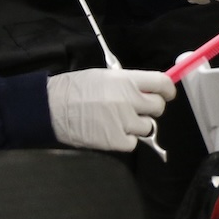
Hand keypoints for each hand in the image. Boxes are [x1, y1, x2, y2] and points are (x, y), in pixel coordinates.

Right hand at [46, 68, 174, 151]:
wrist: (50, 108)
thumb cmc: (73, 89)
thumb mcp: (102, 76)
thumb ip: (127, 82)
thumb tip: (146, 89)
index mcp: (125, 80)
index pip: (162, 83)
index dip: (168, 90)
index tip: (166, 94)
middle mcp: (128, 100)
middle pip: (158, 107)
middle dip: (149, 108)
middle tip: (134, 108)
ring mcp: (123, 122)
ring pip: (147, 126)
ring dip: (135, 125)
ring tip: (116, 120)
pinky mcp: (115, 140)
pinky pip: (133, 142)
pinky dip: (124, 139)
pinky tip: (109, 131)